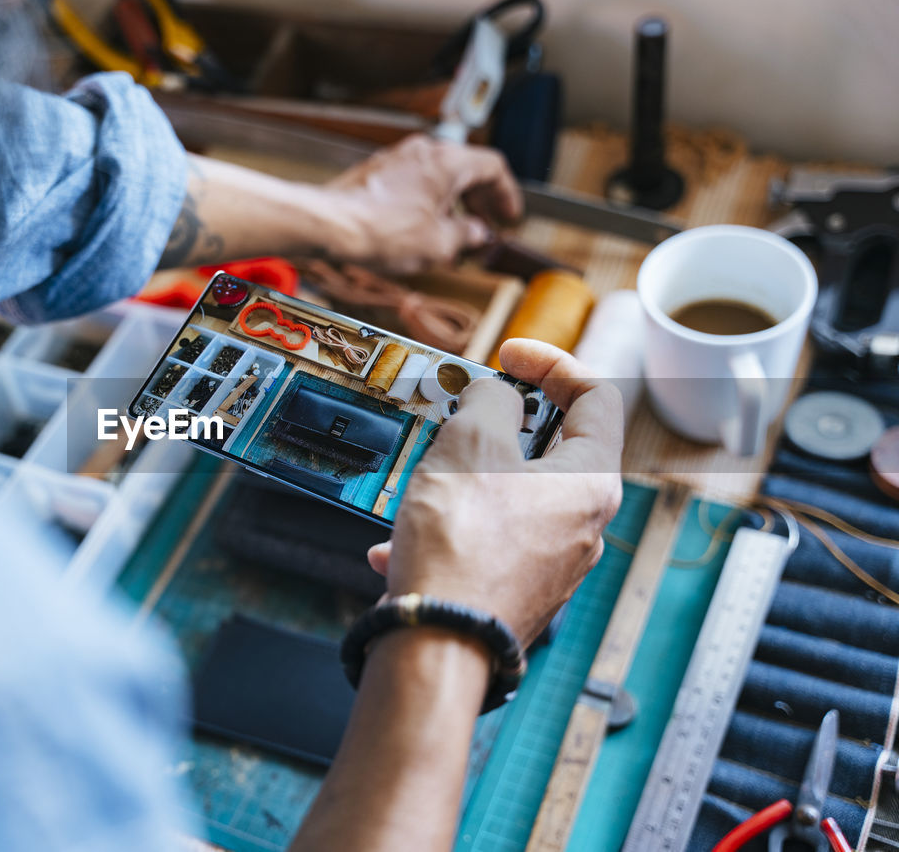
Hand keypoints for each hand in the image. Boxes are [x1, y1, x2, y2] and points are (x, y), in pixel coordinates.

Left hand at [323, 135, 521, 273]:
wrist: (330, 225)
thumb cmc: (381, 230)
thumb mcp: (439, 244)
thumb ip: (466, 235)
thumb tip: (476, 233)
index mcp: (448, 161)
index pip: (493, 167)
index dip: (507, 194)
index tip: (509, 215)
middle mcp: (423, 151)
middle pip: (466, 170)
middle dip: (479, 201)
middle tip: (485, 226)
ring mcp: (397, 159)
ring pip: (438, 177)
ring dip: (452, 204)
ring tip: (454, 235)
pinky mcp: (376, 173)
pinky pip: (413, 183)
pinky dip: (426, 203)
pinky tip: (422, 229)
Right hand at [369, 339, 622, 643]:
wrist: (439, 640)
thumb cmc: (460, 543)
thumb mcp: (471, 441)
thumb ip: (491, 401)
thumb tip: (496, 398)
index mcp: (590, 482)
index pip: (597, 398)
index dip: (553, 364)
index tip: (510, 357)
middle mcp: (584, 526)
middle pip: (556, 451)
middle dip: (502, 425)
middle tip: (464, 413)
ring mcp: (554, 565)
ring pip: (514, 499)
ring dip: (468, 479)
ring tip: (423, 480)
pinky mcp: (519, 593)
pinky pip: (489, 544)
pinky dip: (451, 531)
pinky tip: (399, 544)